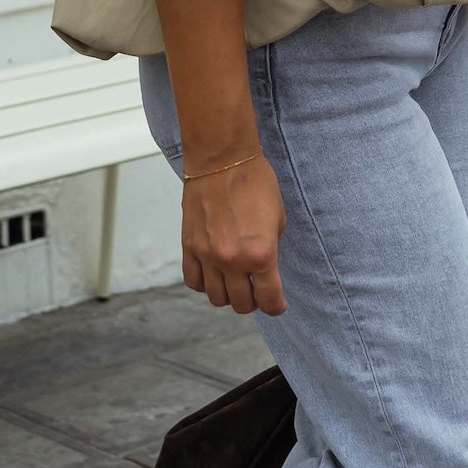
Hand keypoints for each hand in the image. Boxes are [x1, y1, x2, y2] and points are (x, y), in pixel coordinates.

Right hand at [181, 152, 286, 313]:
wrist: (222, 160)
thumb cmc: (255, 182)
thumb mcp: (278, 219)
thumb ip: (271, 250)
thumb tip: (265, 270)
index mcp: (261, 254)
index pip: (269, 300)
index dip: (276, 307)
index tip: (277, 304)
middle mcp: (232, 260)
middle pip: (241, 304)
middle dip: (253, 302)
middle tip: (257, 290)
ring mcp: (207, 256)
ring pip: (216, 298)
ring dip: (228, 295)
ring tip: (235, 282)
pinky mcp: (189, 247)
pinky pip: (193, 281)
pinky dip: (205, 284)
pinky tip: (214, 274)